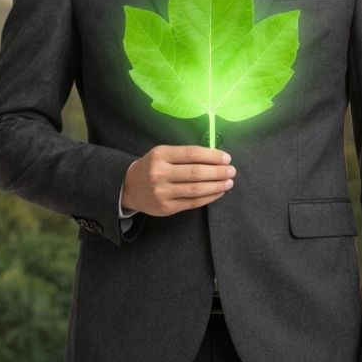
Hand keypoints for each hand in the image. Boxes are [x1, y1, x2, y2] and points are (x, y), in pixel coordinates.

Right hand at [121, 145, 235, 215]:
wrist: (129, 187)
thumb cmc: (152, 166)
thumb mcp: (162, 154)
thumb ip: (184, 155)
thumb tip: (215, 157)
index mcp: (161, 155)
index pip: (191, 154)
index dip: (212, 156)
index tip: (226, 158)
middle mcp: (160, 173)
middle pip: (196, 173)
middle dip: (218, 172)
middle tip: (231, 171)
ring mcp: (162, 192)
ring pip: (196, 189)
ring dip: (216, 186)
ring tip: (228, 182)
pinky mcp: (166, 208)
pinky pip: (192, 203)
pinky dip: (208, 197)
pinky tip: (218, 192)